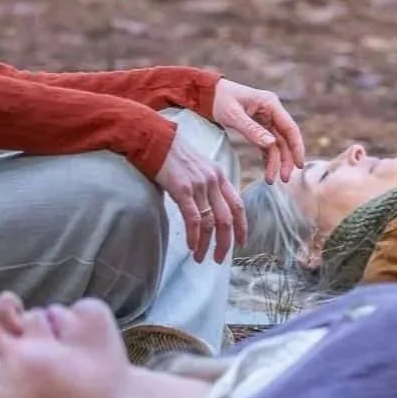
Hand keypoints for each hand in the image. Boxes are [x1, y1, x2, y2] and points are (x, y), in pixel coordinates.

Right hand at [152, 129, 245, 263]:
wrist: (154, 139)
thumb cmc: (172, 154)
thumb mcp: (198, 167)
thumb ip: (206, 186)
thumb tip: (206, 209)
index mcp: (220, 175)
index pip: (238, 205)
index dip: (242, 226)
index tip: (240, 243)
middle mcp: (213, 180)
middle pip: (228, 218)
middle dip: (226, 242)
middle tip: (219, 259)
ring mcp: (199, 185)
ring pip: (211, 222)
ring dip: (206, 244)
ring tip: (201, 257)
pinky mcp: (182, 189)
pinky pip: (193, 219)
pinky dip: (194, 236)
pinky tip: (192, 246)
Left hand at [208, 79, 307, 183]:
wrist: (206, 94)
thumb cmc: (219, 99)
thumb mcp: (234, 116)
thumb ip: (252, 130)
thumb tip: (272, 144)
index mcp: (270, 104)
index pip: (290, 128)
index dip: (297, 148)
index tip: (299, 166)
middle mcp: (272, 111)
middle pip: (286, 139)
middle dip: (286, 160)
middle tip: (284, 179)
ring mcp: (266, 119)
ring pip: (277, 144)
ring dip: (276, 162)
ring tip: (270, 180)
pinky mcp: (258, 127)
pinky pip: (267, 145)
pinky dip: (267, 157)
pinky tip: (266, 170)